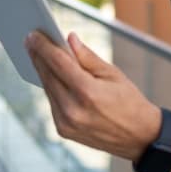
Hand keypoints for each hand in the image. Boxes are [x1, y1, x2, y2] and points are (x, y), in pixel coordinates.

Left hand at [25, 31, 161, 160]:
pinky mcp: (63, 131)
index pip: (58, 62)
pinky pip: (52, 102)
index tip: (33, 34)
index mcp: (88, 92)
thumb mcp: (112, 74)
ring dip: (41, 70)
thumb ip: (87, 57)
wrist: (139, 137)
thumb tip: (68, 39)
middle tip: (30, 40)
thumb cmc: (130, 101)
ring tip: (37, 53)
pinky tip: (48, 74)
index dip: (44, 46)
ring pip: (47, 89)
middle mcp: (73, 110)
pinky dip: (50, 87)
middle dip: (38, 56)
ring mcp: (66, 123)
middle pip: (48, 75)